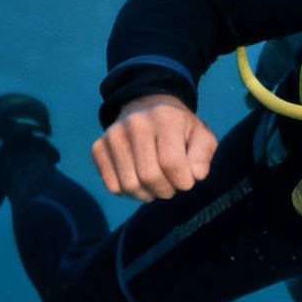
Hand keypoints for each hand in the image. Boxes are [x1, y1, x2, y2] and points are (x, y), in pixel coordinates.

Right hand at [90, 94, 218, 201]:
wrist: (147, 107)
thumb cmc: (179, 128)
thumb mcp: (201, 136)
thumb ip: (203, 155)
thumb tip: (197, 176)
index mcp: (164, 118)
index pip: (171, 163)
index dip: (183, 182)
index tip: (187, 181)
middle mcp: (135, 123)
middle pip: (149, 176)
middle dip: (166, 190)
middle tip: (171, 185)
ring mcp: (113, 134)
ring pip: (129, 185)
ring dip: (147, 194)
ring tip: (156, 184)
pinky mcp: (98, 147)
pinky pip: (112, 186)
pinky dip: (128, 192)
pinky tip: (139, 181)